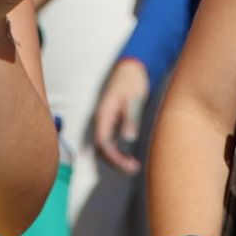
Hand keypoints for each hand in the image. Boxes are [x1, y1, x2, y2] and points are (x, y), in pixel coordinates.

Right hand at [94, 57, 149, 173]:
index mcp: (103, 115)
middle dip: (115, 162)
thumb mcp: (134, 99)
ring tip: (133, 166)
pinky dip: (117, 151)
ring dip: (116, 158)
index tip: (129, 165)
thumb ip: (131, 118)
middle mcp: (101, 120)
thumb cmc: (132, 81)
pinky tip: (129, 155)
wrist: (131, 66)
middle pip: (102, 148)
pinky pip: (110, 140)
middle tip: (134, 169)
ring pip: (105, 146)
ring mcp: (105, 120)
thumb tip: (128, 138)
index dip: (114, 158)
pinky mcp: (111, 120)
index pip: (103, 143)